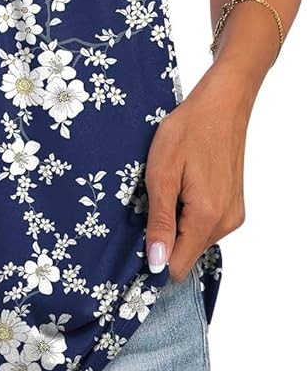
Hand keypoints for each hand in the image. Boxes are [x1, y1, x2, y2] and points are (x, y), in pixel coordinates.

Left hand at [144, 61, 251, 280]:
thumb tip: (157, 262)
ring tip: (169, 189)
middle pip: (187, 253)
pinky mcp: (234, 205)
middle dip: (165, 237)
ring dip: (177, 223)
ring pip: (196, 239)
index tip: (138, 237)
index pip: (178, 266)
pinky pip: (207, 224)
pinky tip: (182, 187)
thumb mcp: (162, 175)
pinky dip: (190, 214)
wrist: (221, 104)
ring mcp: (233, 214)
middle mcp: (226, 222)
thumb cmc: (188, 130)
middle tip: (152, 202)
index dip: (155, 258)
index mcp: (208, 217)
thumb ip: (159, 222)